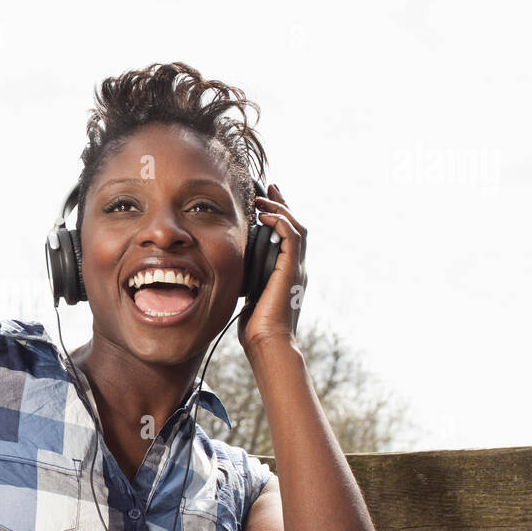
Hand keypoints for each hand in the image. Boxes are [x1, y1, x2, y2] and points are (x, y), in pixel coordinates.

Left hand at [237, 182, 307, 353]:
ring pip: (297, 227)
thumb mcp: (249, 295)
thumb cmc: (255, 327)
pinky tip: (265, 214)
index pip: (287, 236)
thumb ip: (248, 279)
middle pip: (296, 226)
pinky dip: (280, 221)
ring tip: (263, 198)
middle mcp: (296, 268)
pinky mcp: (292, 270)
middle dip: (282, 204)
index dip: (277, 216)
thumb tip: (233, 271)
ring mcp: (297, 268)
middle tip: (268, 187)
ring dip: (280, 208)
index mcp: (287, 273)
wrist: (267, 343)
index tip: (263, 201)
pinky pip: (292, 236)